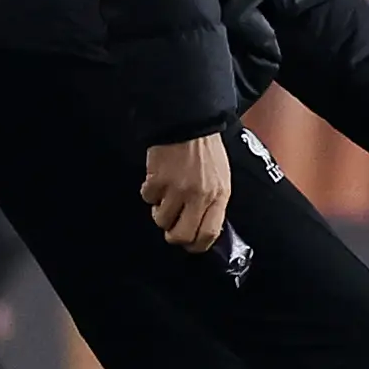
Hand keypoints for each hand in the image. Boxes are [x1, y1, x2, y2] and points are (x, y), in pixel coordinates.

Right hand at [141, 133, 231, 251]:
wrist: (188, 123)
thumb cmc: (206, 151)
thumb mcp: (221, 178)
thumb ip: (214, 203)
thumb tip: (203, 229)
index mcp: (219, 195)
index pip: (209, 234)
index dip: (196, 245)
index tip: (189, 244)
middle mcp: (200, 196)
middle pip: (181, 236)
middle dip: (173, 235)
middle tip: (171, 224)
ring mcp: (178, 190)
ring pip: (161, 220)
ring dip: (160, 210)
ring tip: (166, 193)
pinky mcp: (158, 181)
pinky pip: (147, 199)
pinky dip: (149, 192)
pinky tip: (158, 178)